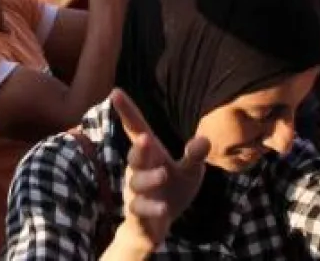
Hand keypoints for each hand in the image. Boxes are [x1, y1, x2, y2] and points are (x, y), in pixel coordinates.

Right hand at [110, 88, 209, 250]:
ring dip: (149, 178)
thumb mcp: (190, 172)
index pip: (136, 129)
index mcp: (151, 155)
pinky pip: (140, 210)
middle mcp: (139, 170)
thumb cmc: (172, 191)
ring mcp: (136, 192)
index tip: (115, 91)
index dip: (126, 111)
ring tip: (163, 174)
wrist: (157, 227)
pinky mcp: (137, 214)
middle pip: (135, 155)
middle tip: (146, 138)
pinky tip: (163, 209)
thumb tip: (204, 139)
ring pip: (137, 182)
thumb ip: (195, 156)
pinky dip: (151, 208)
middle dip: (139, 148)